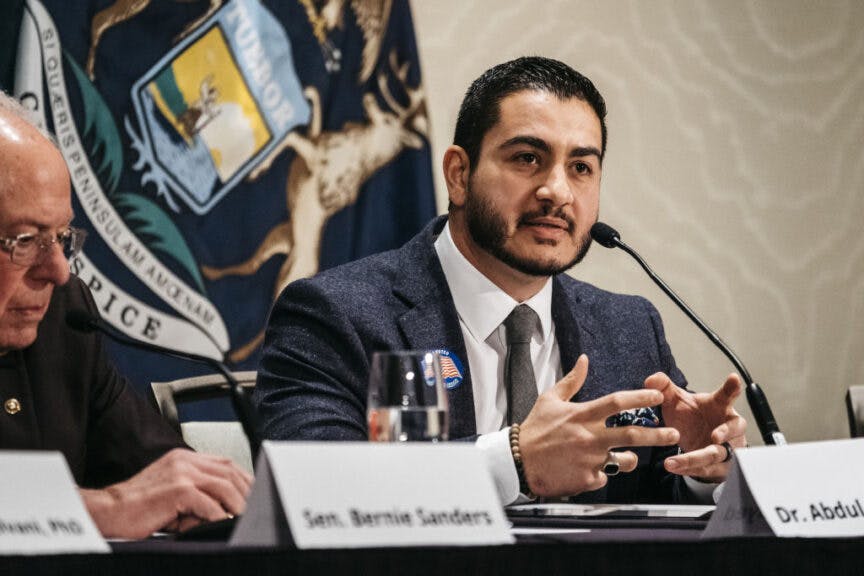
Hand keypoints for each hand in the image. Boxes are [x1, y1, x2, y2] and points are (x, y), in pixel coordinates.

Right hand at [80, 448, 252, 538]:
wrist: (108, 512)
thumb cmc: (137, 507)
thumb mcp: (172, 493)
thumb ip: (198, 493)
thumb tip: (225, 509)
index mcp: (184, 458)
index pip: (224, 463)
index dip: (243, 478)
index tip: (253, 494)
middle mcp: (184, 461)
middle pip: (228, 471)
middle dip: (246, 491)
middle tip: (254, 509)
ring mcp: (181, 473)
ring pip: (223, 485)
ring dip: (237, 504)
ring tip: (244, 519)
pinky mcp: (177, 489)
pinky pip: (208, 504)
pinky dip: (219, 516)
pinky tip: (223, 525)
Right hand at [519, 355, 679, 497]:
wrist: (518, 461)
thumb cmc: (534, 429)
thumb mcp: (550, 399)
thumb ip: (572, 381)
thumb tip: (584, 360)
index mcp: (582, 415)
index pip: (618, 402)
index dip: (641, 398)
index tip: (658, 397)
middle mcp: (590, 436)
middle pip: (633, 435)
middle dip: (658, 435)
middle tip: (674, 434)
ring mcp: (590, 459)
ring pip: (626, 461)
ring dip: (631, 459)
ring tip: (626, 458)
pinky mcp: (586, 479)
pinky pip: (605, 478)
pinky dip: (601, 474)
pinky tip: (588, 470)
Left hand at [645, 372, 747, 481]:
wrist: (695, 441)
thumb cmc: (691, 417)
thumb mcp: (676, 401)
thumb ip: (664, 387)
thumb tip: (651, 380)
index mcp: (719, 406)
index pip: (727, 395)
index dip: (732, 387)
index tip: (734, 378)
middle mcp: (728, 427)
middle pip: (733, 429)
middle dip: (726, 433)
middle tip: (715, 436)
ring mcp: (726, 448)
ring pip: (716, 454)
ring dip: (696, 458)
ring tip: (673, 461)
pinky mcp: (718, 466)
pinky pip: (706, 470)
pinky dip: (689, 469)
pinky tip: (673, 467)